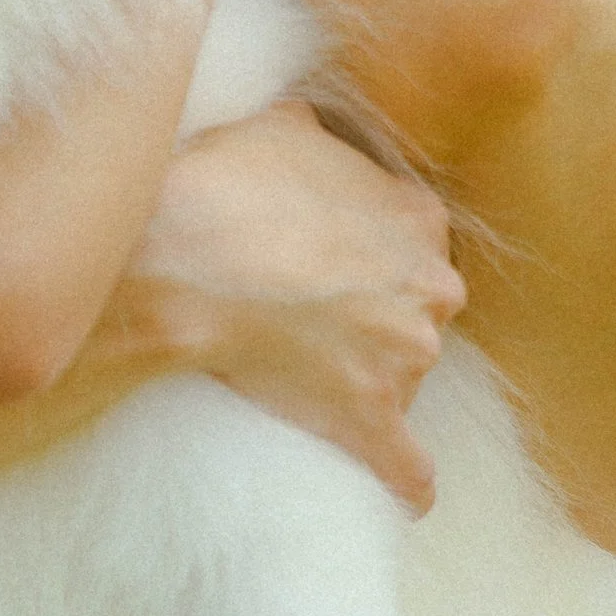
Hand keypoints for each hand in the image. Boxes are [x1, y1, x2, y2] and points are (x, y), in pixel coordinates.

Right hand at [85, 103, 464, 510]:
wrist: (184, 255)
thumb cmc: (229, 184)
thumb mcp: (285, 126)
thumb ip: (324, 136)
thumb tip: (315, 129)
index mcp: (419, 219)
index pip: (416, 241)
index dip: (371, 252)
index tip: (331, 262)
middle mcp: (430, 289)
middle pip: (418, 310)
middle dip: (378, 317)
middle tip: (313, 316)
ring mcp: (407, 360)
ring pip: (407, 379)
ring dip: (369, 382)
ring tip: (307, 380)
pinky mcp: (372, 421)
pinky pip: (409, 472)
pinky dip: (404, 481)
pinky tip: (398, 490)